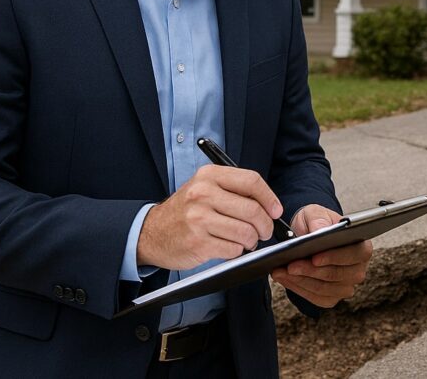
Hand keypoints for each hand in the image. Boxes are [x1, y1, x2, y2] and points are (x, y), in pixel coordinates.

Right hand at [137, 165, 282, 270]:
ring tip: (247, 240)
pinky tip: (231, 247)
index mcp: (209, 176)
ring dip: (252, 240)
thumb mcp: (204, 189)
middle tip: (265, 231)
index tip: (276, 210)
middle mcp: (203, 194)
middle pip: (252, 209)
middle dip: (265, 225)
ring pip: (246, 232)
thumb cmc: (185, 211)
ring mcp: (199, 219)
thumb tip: (269, 204)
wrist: (151, 233)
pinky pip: (233, 249)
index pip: (251, 181)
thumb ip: (233, 190)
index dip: (269, 197)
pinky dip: (238, 251)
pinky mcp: (198, 242)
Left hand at [271, 204, 372, 307]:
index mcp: (362, 247)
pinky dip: (298, 288)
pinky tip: (285, 278)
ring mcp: (346, 286)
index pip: (355, 254)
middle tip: (290, 265)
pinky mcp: (332, 297)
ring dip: (301, 281)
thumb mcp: (316, 213)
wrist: (308, 236)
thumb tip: (319, 230)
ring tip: (281, 271)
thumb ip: (319, 219)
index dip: (334, 257)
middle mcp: (358, 269)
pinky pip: (315, 298)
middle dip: (311, 271)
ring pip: (324, 288)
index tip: (314, 258)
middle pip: (337, 275)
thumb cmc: (317, 223)